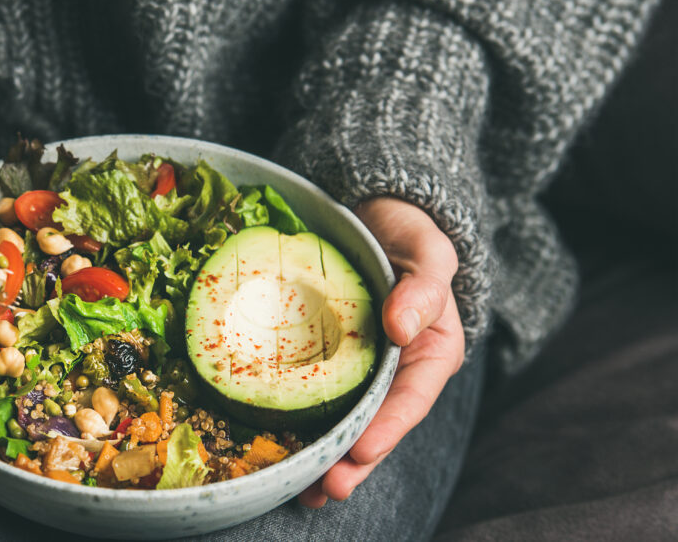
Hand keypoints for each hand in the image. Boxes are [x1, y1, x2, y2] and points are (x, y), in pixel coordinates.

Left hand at [299, 197, 464, 506]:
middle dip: (353, 461)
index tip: (361, 450)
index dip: (388, 429)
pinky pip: (314, 397)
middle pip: (377, 425)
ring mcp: (360, 369)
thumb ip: (424, 287)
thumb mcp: (428, 252)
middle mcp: (396, 371)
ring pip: (346, 422)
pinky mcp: (327, 361)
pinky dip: (300, 426)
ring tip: (303, 491)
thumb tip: (402, 325)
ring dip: (325, 458)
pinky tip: (278, 451)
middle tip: (325, 488)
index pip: (411, 399)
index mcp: (429, 353)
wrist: (375, 217)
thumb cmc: (408, 234)